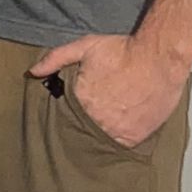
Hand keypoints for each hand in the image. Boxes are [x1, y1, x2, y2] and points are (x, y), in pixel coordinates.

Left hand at [29, 33, 186, 149]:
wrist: (159, 58)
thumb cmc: (123, 51)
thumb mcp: (85, 47)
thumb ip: (56, 58)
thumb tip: (33, 71)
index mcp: (80, 100)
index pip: (67, 114)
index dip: (71, 112)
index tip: (76, 110)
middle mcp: (95, 119)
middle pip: (83, 127)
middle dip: (86, 122)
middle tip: (96, 114)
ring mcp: (115, 131)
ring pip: (101, 138)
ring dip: (102, 132)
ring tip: (109, 122)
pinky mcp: (133, 138)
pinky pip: (121, 145)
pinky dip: (120, 138)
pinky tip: (123, 127)